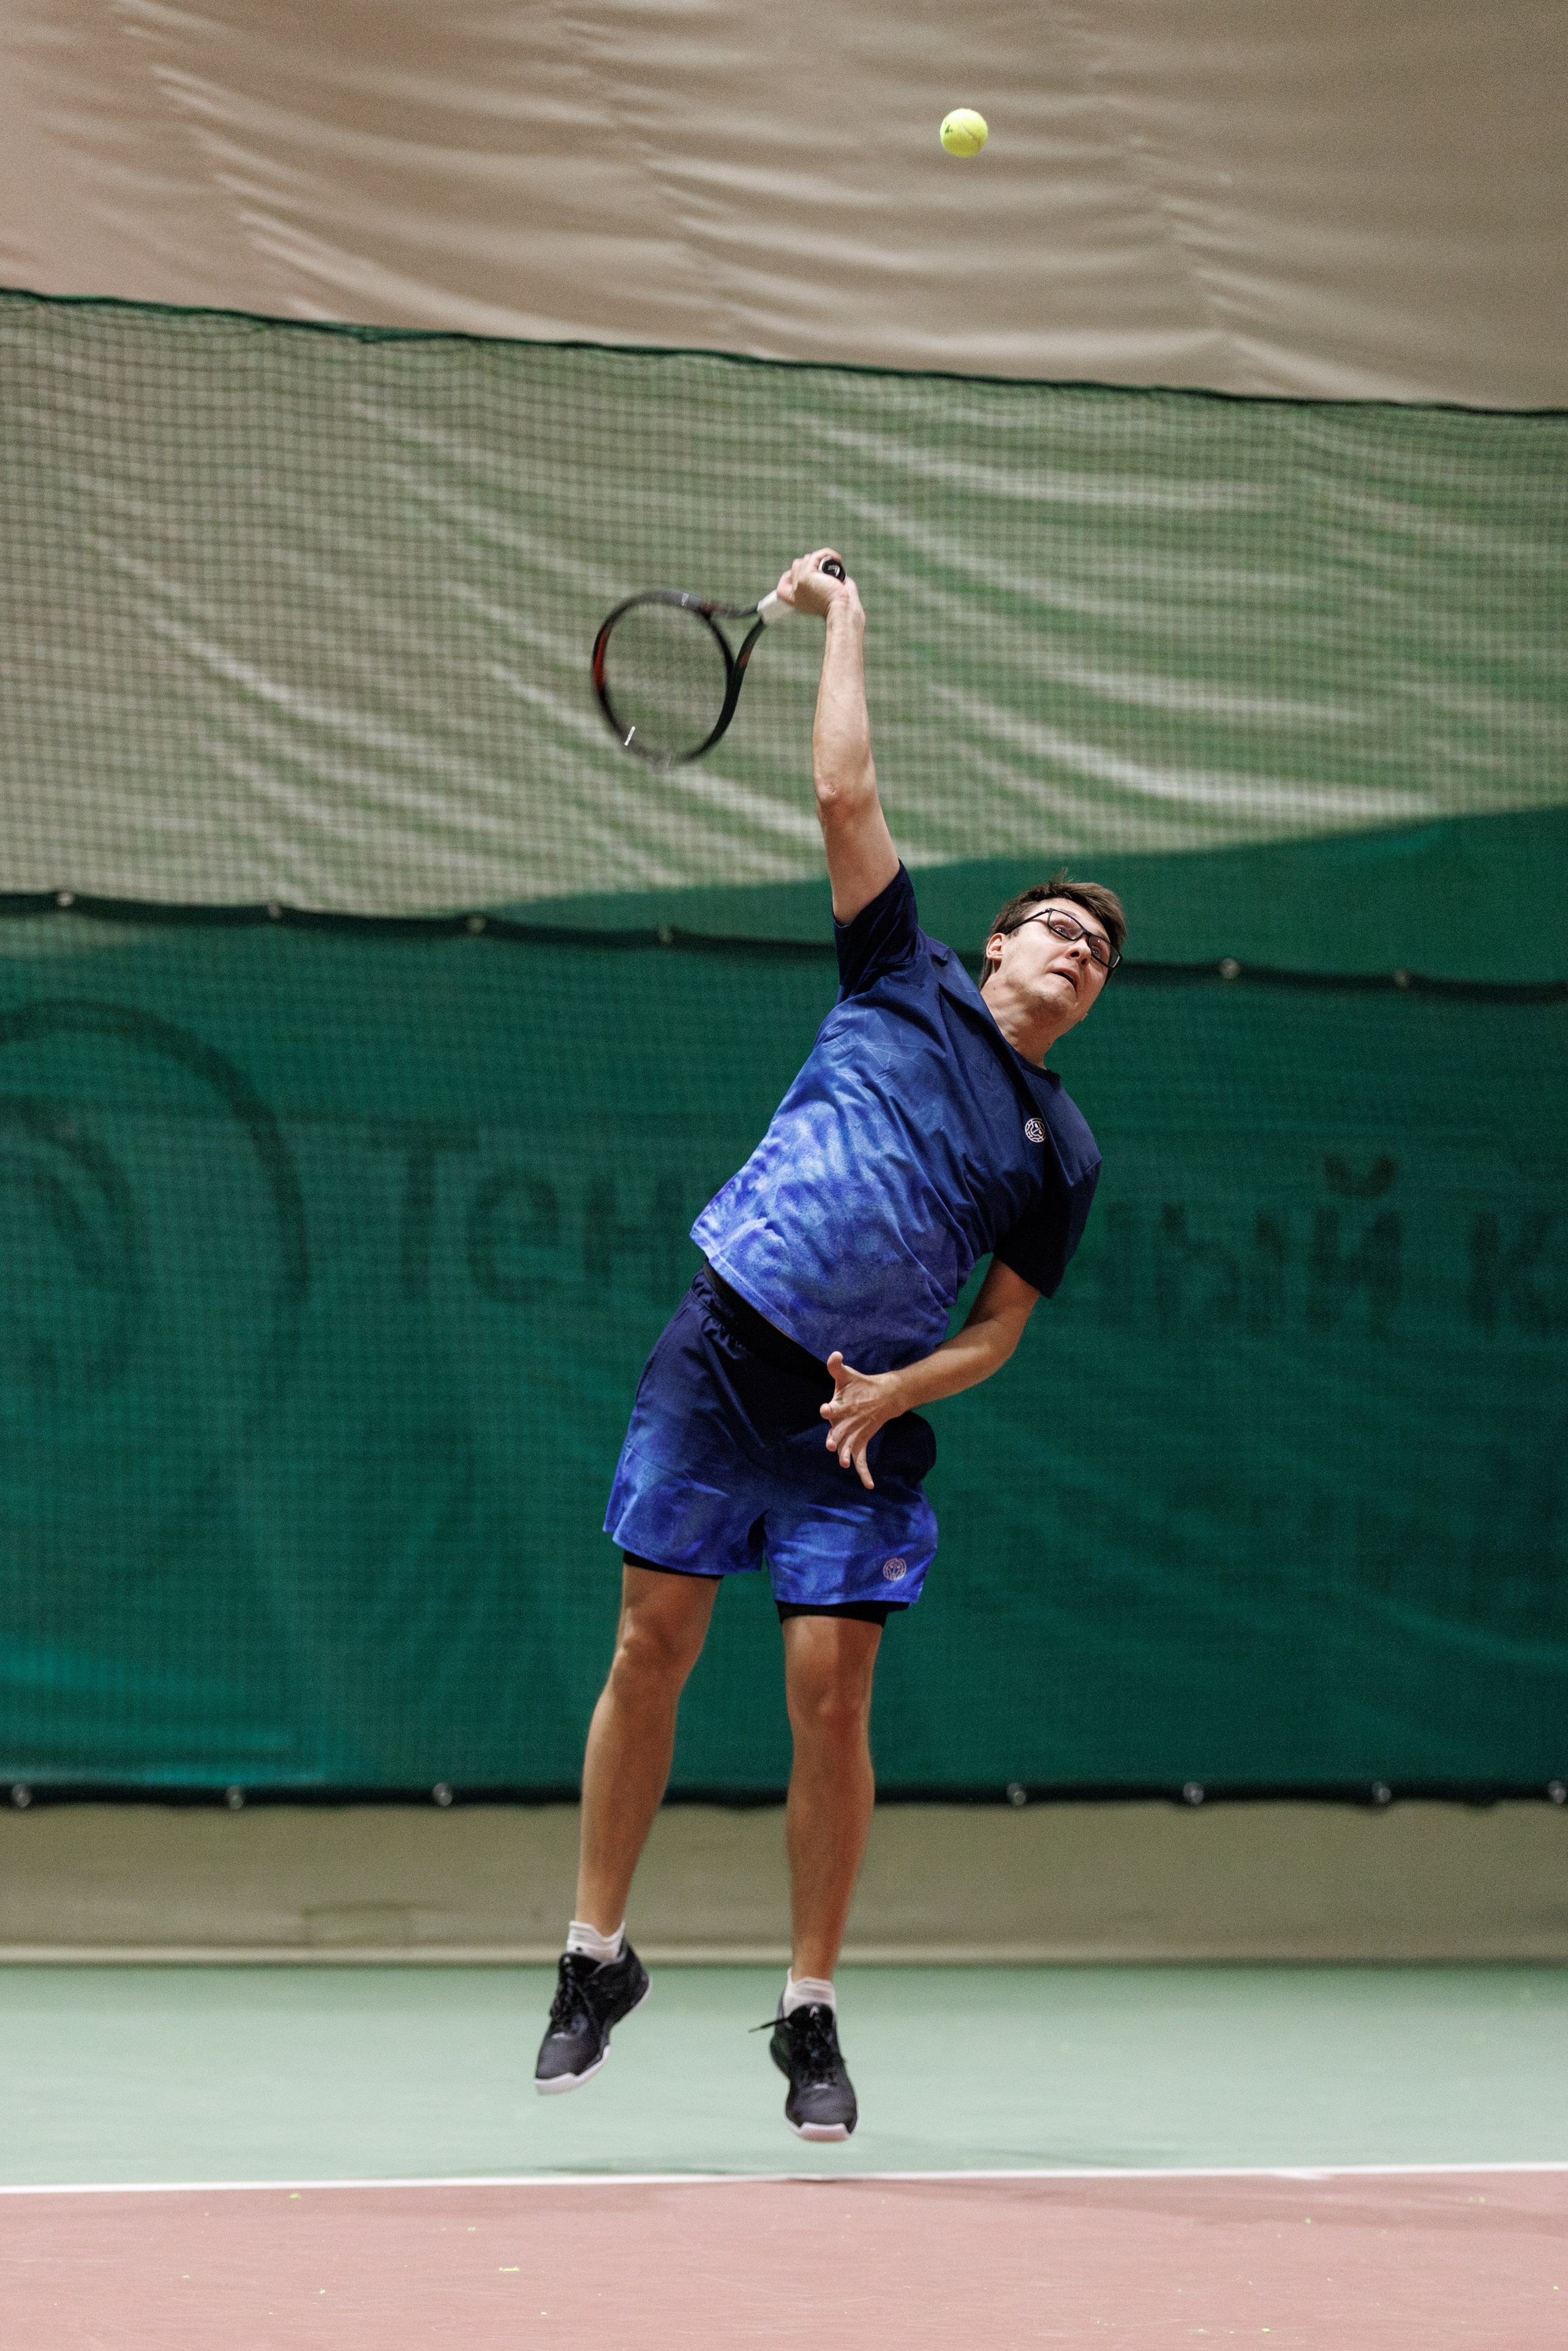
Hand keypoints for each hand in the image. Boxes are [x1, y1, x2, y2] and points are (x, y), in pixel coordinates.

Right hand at [774, 547, 855, 620]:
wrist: (843, 609)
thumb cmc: (841, 603)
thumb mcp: (826, 594)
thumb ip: (816, 583)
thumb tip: (820, 564)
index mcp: (797, 601)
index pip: (782, 587)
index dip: (789, 577)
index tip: (804, 575)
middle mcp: (794, 594)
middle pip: (796, 566)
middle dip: (811, 564)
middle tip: (826, 573)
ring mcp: (798, 584)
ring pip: (806, 560)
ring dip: (819, 559)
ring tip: (833, 567)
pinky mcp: (806, 577)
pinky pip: (815, 556)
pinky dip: (827, 554)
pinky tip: (837, 558)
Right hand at [820, 1351, 900, 1489]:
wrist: (874, 1397)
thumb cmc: (856, 1387)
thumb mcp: (846, 1375)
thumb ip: (837, 1366)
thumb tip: (835, 1354)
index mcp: (836, 1409)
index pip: (830, 1410)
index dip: (829, 1410)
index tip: (826, 1409)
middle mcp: (839, 1426)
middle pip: (835, 1434)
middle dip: (833, 1439)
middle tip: (831, 1445)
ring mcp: (849, 1437)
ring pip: (845, 1449)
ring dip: (844, 1456)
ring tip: (844, 1463)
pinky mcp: (859, 1445)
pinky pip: (860, 1461)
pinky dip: (864, 1473)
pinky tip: (870, 1485)